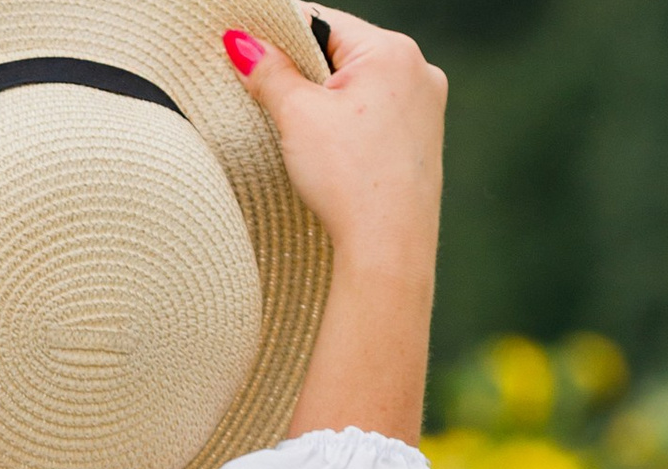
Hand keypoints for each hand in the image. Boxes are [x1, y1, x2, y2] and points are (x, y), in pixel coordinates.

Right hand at [227, 12, 445, 442]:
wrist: (389, 244)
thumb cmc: (348, 178)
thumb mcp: (298, 118)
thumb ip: (269, 74)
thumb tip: (241, 41)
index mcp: (391, 50)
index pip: (324, 24)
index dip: (282, 38)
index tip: (250, 56)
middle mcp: (418, 69)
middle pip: (344, 57)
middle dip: (307, 78)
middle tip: (274, 107)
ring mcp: (426, 107)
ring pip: (361, 90)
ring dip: (329, 106)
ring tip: (306, 144)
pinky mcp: (422, 143)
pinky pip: (378, 121)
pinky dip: (352, 132)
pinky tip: (336, 161)